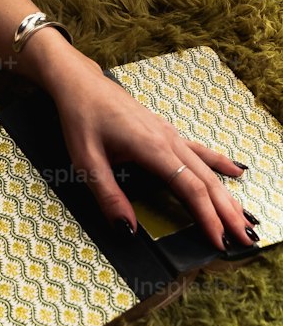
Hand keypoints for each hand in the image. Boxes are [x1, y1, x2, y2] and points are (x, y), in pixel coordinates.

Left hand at [49, 54, 255, 252]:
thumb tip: (127, 228)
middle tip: (244, 238)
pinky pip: (198, 151)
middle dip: (227, 212)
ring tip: (244, 217)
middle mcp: (167, 140)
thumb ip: (108, 196)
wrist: (80, 84)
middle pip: (206, 180)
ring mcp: (168, 134)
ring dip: (226, 193)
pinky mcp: (165, 131)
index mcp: (151, 148)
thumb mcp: (85, 161)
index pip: (190, 188)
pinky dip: (219, 163)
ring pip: (206, 168)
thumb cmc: (81, 117)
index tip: (219, 240)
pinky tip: (236, 171)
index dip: (207, 217)